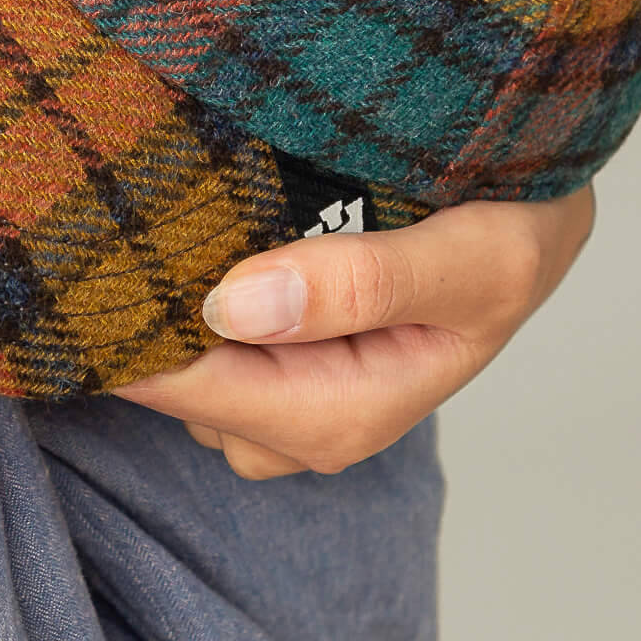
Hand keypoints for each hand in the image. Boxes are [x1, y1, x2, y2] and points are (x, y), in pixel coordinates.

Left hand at [115, 190, 595, 477]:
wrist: (533, 221)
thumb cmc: (514, 240)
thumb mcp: (472, 257)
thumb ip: (362, 283)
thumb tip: (235, 305)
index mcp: (341, 414)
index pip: (189, 389)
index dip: (136, 325)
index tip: (107, 250)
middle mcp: (304, 423)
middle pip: (172, 388)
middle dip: (142, 316)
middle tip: (132, 218)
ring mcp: (286, 396)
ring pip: (179, 370)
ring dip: (162, 305)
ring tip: (166, 217)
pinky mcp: (277, 362)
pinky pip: (201, 347)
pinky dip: (185, 300)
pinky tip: (190, 236)